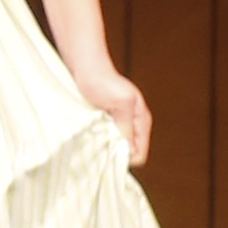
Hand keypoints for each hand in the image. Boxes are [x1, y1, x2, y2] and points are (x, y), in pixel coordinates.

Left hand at [63, 49, 153, 167]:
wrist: (86, 68)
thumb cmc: (102, 81)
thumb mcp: (120, 103)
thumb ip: (126, 125)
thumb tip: (129, 149)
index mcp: (141, 121)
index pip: (140, 153)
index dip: (125, 159)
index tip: (108, 156)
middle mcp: (132, 125)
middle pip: (127, 153)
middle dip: (114, 154)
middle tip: (97, 149)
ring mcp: (118, 124)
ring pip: (115, 147)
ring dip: (104, 147)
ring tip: (91, 141)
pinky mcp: (104, 122)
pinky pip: (104, 140)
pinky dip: (97, 140)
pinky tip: (87, 137)